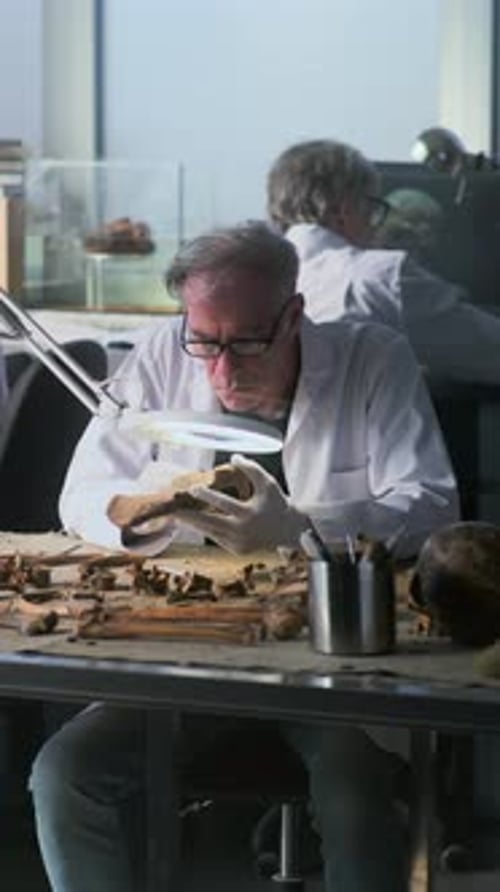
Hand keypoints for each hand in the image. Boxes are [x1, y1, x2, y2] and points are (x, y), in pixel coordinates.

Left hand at [175, 454, 308, 552]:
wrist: (289, 531)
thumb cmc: (276, 503)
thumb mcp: (267, 483)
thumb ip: (251, 468)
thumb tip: (233, 457)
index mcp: (249, 514)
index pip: (224, 503)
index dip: (206, 495)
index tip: (191, 489)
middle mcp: (242, 531)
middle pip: (209, 523)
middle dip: (188, 516)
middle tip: (171, 509)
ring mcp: (238, 543)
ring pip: (209, 531)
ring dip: (192, 522)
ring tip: (176, 514)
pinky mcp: (236, 550)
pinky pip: (216, 537)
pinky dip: (205, 528)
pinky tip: (193, 520)